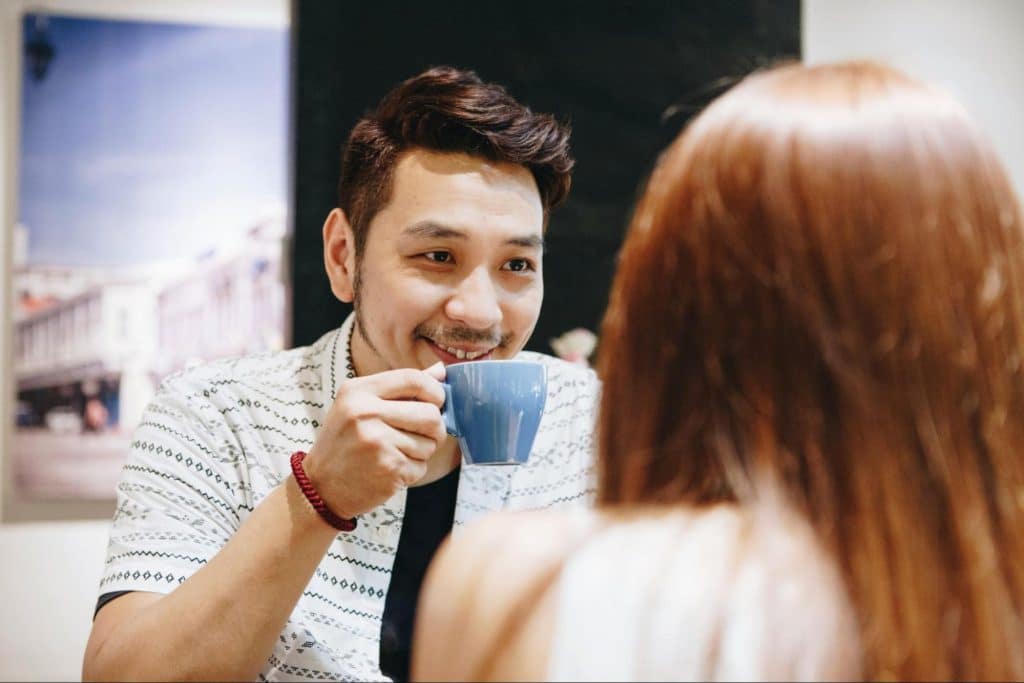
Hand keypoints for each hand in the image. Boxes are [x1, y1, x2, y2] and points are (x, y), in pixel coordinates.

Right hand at [302, 362, 447, 518]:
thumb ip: (400, 387)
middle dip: (436, 427)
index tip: (437, 401)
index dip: (435, 390)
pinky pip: (421, 466)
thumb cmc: (345, 441)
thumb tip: (440, 372)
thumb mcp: (360, 404)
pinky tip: (391, 469)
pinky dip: (413, 470)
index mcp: (358, 392)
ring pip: (430, 444)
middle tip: (425, 434)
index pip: (413, 379)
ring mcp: (377, 443)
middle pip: (430, 415)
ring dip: (422, 451)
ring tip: (397, 452)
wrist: (321, 485)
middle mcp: (366, 414)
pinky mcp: (388, 469)